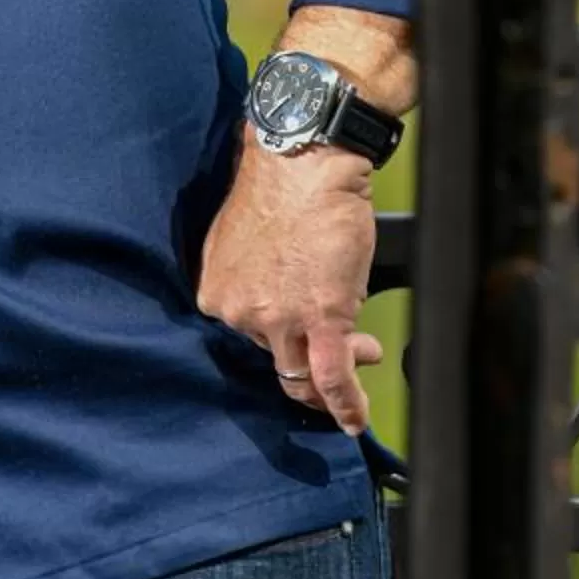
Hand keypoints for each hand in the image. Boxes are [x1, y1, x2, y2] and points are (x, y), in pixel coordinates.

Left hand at [196, 135, 382, 434]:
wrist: (307, 159)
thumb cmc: (283, 186)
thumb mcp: (245, 239)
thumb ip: (256, 279)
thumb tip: (287, 301)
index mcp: (218, 292)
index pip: (251, 337)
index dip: (285, 337)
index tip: (305, 331)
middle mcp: (239, 312)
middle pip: (277, 358)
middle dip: (311, 357)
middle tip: (345, 346)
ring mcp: (277, 319)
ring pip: (303, 375)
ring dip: (334, 381)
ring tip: (361, 356)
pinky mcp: (320, 317)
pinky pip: (331, 378)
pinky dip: (345, 405)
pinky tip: (355, 419)